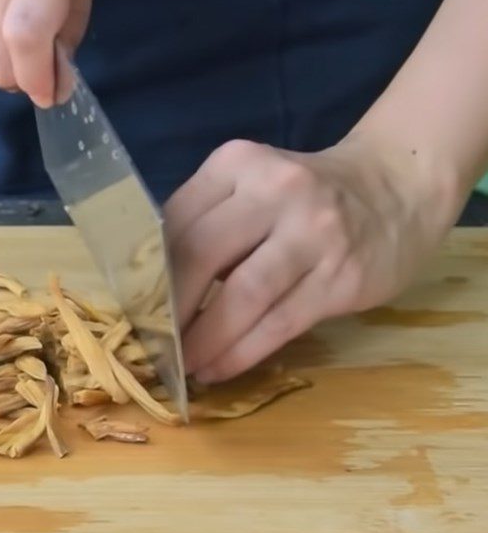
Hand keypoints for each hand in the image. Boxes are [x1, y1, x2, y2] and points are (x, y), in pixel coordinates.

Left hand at [165, 135, 460, 382]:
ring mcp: (313, 234)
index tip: (135, 307)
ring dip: (204, 340)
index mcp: (238, 163)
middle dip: (170, 309)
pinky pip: (278, 324)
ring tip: (184, 366)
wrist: (397, 187)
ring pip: (241, 296)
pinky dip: (240, 352)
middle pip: (202, 255)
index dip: (149, 272)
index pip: (176, 221)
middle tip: (154, 342)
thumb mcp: (252, 183)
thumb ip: (207, 219)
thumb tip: (153, 285)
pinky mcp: (341, 277)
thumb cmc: (306, 194)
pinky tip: (219, 368)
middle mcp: (275, 190)